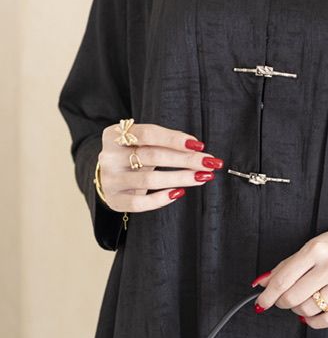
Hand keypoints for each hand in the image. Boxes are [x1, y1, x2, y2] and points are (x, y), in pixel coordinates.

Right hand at [98, 123, 222, 211]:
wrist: (107, 178)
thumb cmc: (132, 157)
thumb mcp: (142, 144)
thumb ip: (164, 142)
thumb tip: (196, 146)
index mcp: (114, 134)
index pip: (148, 134)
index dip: (174, 139)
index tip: (199, 145)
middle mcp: (109, 156)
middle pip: (152, 156)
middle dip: (185, 159)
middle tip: (209, 163)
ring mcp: (111, 180)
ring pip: (149, 180)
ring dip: (180, 178)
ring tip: (202, 177)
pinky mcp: (115, 200)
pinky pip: (140, 203)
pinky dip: (161, 199)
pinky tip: (179, 193)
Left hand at [253, 213, 327, 328]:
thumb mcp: (313, 245)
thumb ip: (287, 264)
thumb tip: (264, 282)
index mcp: (316, 249)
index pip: (282, 280)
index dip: (267, 296)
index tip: (261, 303)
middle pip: (292, 298)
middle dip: (281, 303)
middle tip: (283, 300)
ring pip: (308, 310)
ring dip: (298, 310)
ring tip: (302, 301)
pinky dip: (313, 322)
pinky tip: (311, 315)